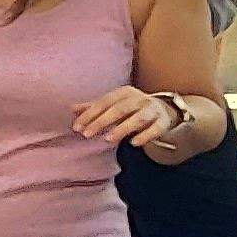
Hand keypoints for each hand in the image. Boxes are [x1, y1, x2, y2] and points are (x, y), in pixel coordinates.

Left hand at [71, 85, 185, 151]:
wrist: (164, 109)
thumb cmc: (132, 108)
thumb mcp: (114, 105)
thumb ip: (94, 107)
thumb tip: (71, 109)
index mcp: (124, 93)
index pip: (104, 102)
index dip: (89, 114)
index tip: (76, 127)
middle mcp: (139, 99)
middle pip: (118, 110)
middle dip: (101, 121)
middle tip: (86, 134)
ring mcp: (152, 110)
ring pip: (137, 119)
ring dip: (122, 128)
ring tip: (107, 139)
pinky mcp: (163, 122)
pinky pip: (155, 129)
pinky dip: (145, 135)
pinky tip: (134, 143)